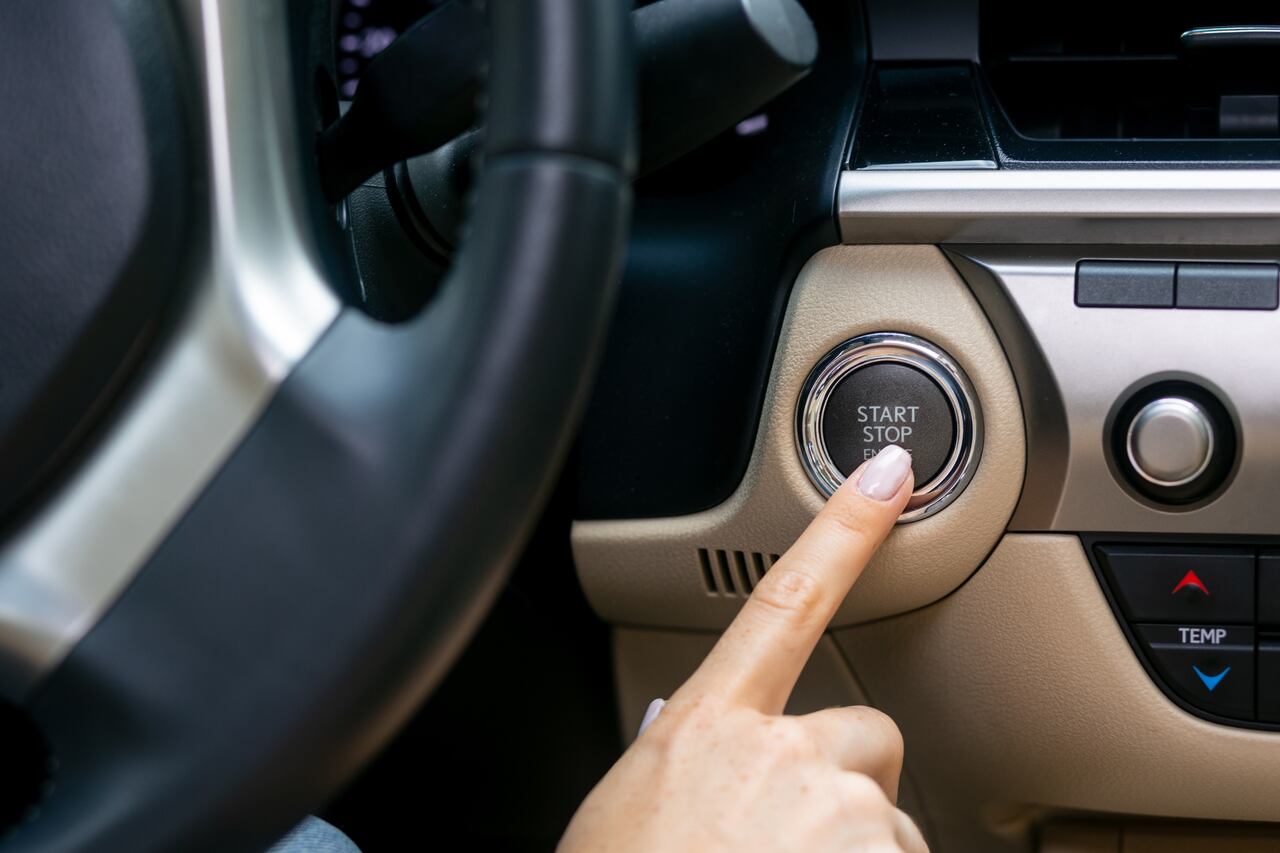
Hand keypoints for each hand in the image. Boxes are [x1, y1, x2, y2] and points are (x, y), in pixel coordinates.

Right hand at [559, 445, 926, 852]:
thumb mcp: (630, 807)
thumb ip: (680, 755)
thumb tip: (695, 731)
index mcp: (711, 726)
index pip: (787, 597)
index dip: (843, 528)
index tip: (888, 477)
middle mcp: (785, 757)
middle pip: (865, 736)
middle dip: (845, 782)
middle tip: (788, 840)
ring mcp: (842, 820)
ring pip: (887, 819)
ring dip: (854, 852)